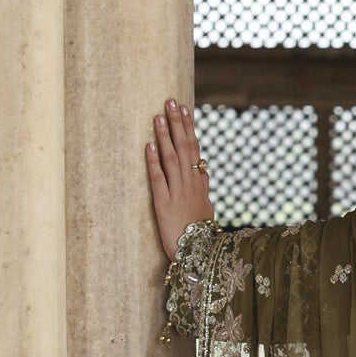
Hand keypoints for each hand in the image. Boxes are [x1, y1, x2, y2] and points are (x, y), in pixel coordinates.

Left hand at [146, 99, 213, 260]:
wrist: (199, 254)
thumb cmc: (201, 234)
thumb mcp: (206, 207)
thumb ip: (203, 187)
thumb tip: (204, 171)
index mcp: (199, 183)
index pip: (194, 149)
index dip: (189, 128)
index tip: (185, 109)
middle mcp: (190, 183)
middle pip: (184, 148)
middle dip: (177, 124)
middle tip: (170, 102)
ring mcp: (178, 192)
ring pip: (172, 159)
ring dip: (165, 136)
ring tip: (159, 116)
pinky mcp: (164, 204)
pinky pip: (159, 179)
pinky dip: (154, 162)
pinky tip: (149, 146)